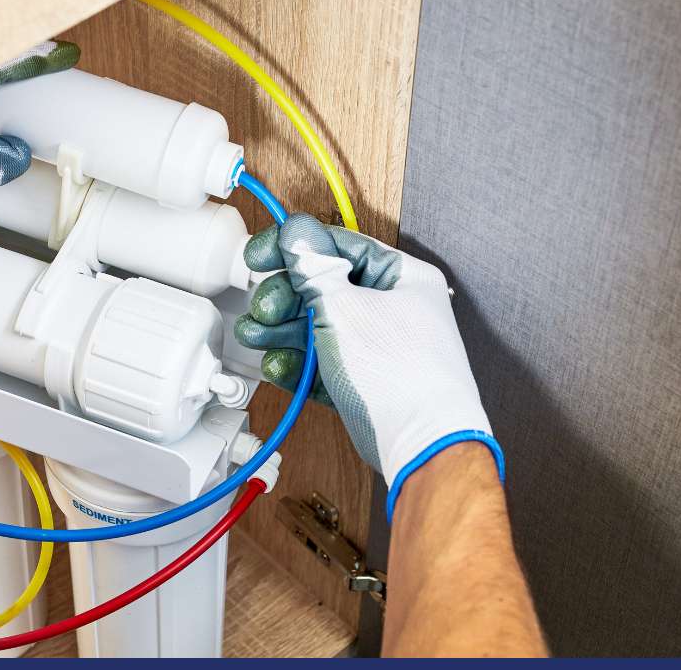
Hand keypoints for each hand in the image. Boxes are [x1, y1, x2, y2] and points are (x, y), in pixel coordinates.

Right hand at [233, 213, 502, 518]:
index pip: (338, 246)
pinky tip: (279, 367)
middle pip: (324, 289)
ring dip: (283, 332)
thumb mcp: (343, 308)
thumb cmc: (400, 374)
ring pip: (320, 327)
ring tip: (257, 338)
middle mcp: (394, 307)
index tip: (259, 257)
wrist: (424, 445)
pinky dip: (300, 364)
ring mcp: (380, 346)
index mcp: (401, 277)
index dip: (294, 249)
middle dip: (284, 299)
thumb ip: (313, 270)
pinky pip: (326, 362)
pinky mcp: (366, 380)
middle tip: (263, 309)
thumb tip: (297, 234)